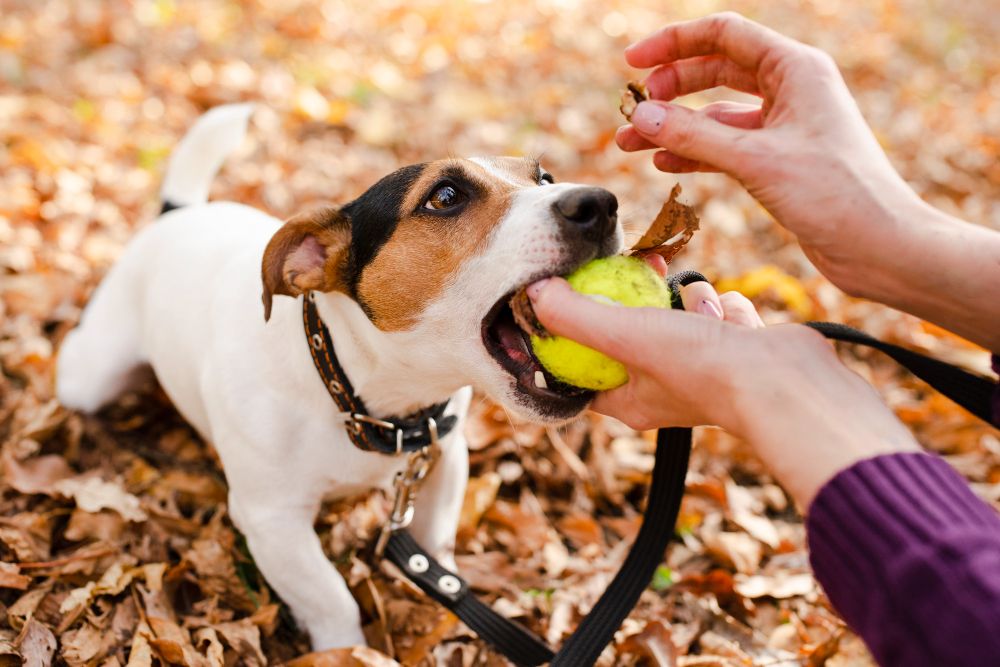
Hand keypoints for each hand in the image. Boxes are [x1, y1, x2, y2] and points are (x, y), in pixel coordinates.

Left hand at [527, 276, 919, 507]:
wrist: (787, 382)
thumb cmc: (703, 368)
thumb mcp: (625, 336)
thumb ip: (576, 315)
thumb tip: (535, 293)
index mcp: (630, 399)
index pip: (586, 366)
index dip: (576, 330)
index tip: (576, 293)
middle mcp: (665, 388)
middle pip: (633, 331)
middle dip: (638, 298)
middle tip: (637, 265)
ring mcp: (704, 370)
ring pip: (679, 315)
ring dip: (690, 301)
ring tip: (698, 306)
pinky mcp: (738, 352)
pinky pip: (719, 314)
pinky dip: (725, 307)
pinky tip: (734, 318)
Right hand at [616, 12, 999, 350]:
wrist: (881, 248)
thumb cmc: (836, 195)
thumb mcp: (755, 160)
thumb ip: (694, 136)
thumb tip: (640, 116)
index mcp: (796, 69)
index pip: (724, 35)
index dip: (673, 43)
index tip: (632, 63)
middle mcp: (791, 89)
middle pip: (716, 70)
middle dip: (670, 88)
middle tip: (633, 109)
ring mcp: (784, 125)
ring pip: (716, 113)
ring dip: (675, 126)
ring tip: (631, 143)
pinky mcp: (779, 160)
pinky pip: (725, 145)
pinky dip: (694, 151)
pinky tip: (664, 162)